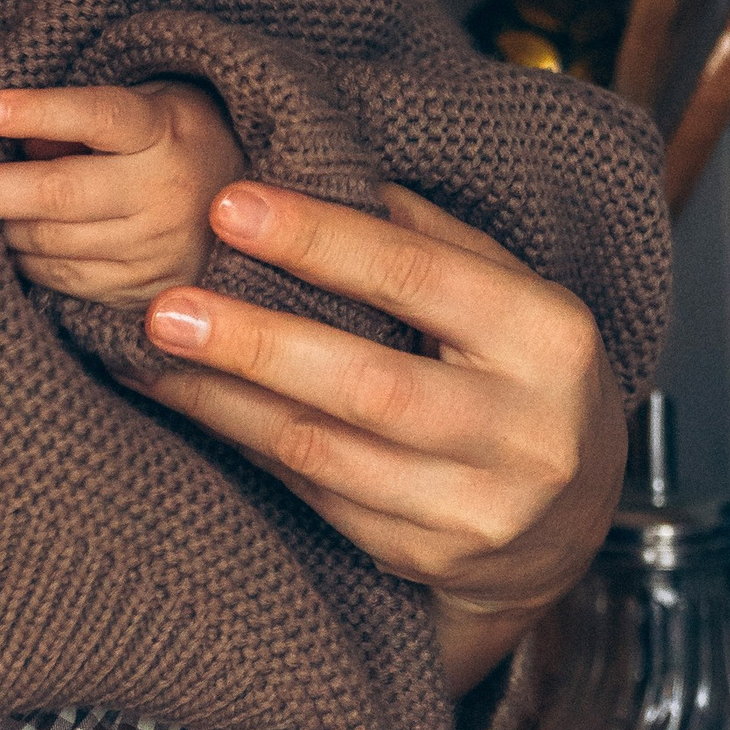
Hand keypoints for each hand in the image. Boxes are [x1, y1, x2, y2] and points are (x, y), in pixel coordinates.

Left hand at [0, 81, 246, 308]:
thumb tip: (7, 143)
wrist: (255, 210)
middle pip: (59, 193)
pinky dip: (25, 261)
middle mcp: (164, 192)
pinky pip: (63, 279)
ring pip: (51, 242)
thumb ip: (77, 119)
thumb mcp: (142, 106)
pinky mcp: (144, 291)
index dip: (42, 112)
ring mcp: (156, 249)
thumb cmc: (171, 141)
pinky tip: (9, 241)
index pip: (98, 116)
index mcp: (163, 130)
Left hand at [137, 179, 624, 677]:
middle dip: (255, 343)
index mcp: (548, 338)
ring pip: (324, 451)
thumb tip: (315, 173)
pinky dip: (247, 445)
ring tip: (154, 356)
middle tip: (167, 308)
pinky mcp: (428, 556)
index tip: (230, 207)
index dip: (319, 241)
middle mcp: (524, 431)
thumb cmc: (521, 375)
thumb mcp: (507, 294)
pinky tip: (199, 405)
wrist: (575, 521)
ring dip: (225, 401)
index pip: (419, 276)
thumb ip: (424, 238)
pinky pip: (315, 495)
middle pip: (368, 383)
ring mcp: (477, 507)